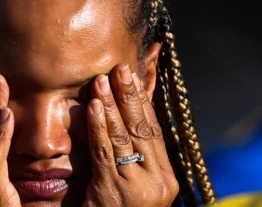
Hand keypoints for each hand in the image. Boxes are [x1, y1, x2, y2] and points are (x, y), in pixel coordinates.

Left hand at [83, 64, 178, 206]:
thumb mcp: (131, 186)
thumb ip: (132, 157)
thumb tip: (129, 120)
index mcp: (166, 179)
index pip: (154, 131)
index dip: (143, 101)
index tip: (134, 76)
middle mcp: (158, 182)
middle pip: (143, 129)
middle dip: (130, 96)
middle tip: (120, 68)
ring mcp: (138, 188)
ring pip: (125, 137)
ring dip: (112, 105)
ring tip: (102, 80)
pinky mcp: (114, 193)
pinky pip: (106, 153)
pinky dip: (99, 127)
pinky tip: (95, 107)